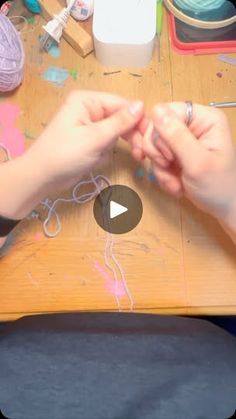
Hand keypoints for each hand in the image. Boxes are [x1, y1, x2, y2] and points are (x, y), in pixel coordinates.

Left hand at [27, 90, 143, 189]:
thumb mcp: (95, 138)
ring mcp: (89, 125)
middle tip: (142, 153)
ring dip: (118, 146)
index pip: (122, 104)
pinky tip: (99, 160)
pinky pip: (107, 143)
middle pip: (121, 118)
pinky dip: (107, 153)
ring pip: (117, 132)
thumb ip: (120, 122)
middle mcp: (89, 109)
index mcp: (88, 100)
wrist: (42, 178)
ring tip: (125, 159)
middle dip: (131, 136)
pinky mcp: (89, 140)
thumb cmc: (65, 154)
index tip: (151, 137)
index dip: (138, 119)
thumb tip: (142, 104)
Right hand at [140, 103, 235, 225]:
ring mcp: (182, 139)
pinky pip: (156, 158)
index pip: (167, 111)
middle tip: (170, 168)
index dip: (160, 133)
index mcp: (205, 118)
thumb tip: (157, 110)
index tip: (168, 156)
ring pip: (153, 145)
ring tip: (176, 182)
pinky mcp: (175, 153)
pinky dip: (162, 174)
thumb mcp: (197, 162)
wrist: (223, 207)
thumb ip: (177, 136)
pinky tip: (175, 184)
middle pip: (156, 128)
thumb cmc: (218, 186)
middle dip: (159, 154)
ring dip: (160, 168)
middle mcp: (193, 124)